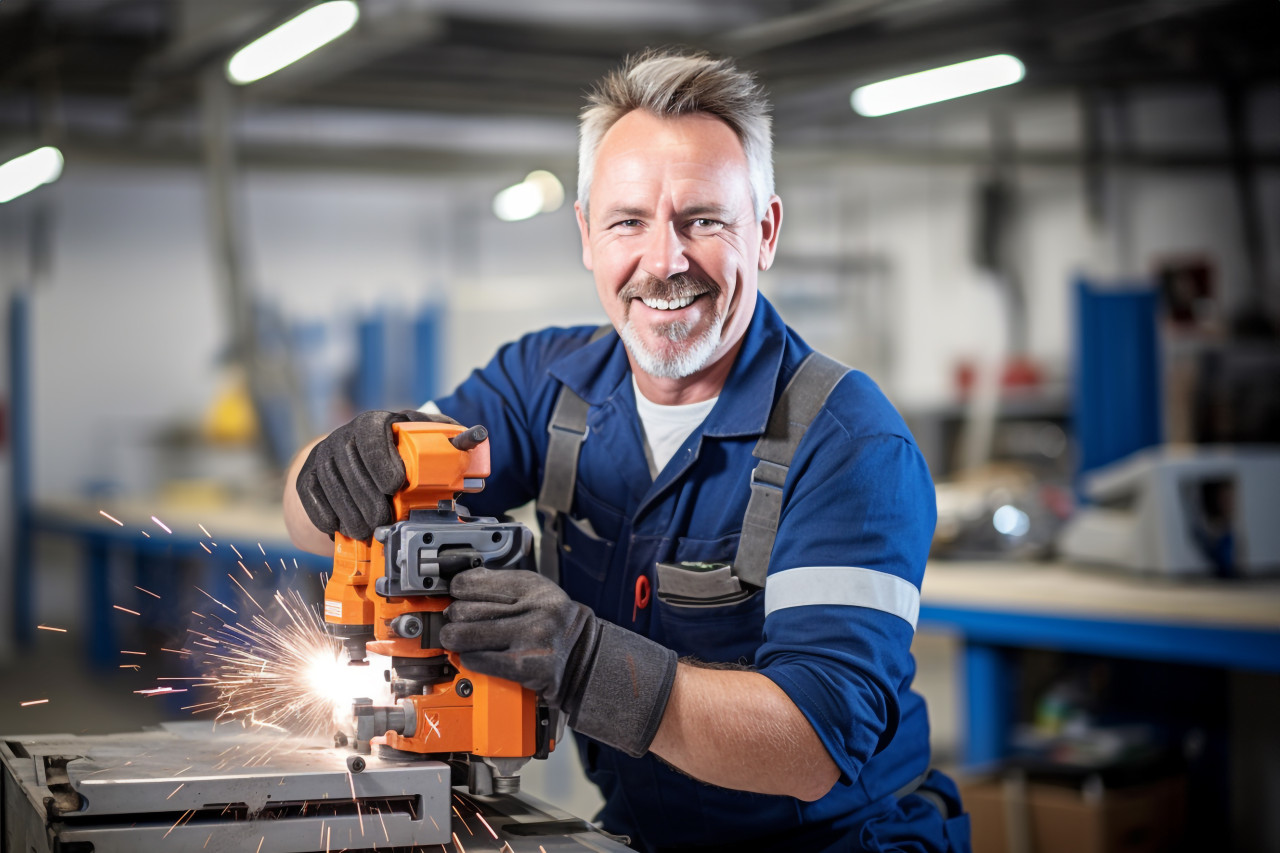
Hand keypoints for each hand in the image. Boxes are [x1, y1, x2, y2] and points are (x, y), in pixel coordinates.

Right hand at [295, 409, 457, 539]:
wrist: (351, 457)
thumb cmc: (395, 450)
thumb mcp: (421, 438)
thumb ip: (447, 439)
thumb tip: (477, 437)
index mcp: (373, 423)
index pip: (372, 435)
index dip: (382, 460)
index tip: (396, 483)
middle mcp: (343, 437)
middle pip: (350, 467)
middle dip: (368, 498)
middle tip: (384, 520)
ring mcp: (322, 457)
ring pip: (331, 486)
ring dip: (350, 513)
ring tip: (367, 530)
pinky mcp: (306, 478)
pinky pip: (312, 499)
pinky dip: (327, 517)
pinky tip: (342, 529)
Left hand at [441, 568, 676, 757]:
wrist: (585, 659)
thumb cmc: (555, 625)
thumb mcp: (536, 592)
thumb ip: (501, 585)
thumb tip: (459, 583)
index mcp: (534, 587)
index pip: (474, 582)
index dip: (457, 590)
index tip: (456, 595)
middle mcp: (534, 610)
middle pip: (466, 610)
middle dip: (454, 618)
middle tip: (455, 621)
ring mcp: (530, 639)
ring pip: (466, 637)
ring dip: (456, 640)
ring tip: (458, 639)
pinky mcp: (525, 666)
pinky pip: (477, 660)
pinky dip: (470, 660)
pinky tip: (474, 656)